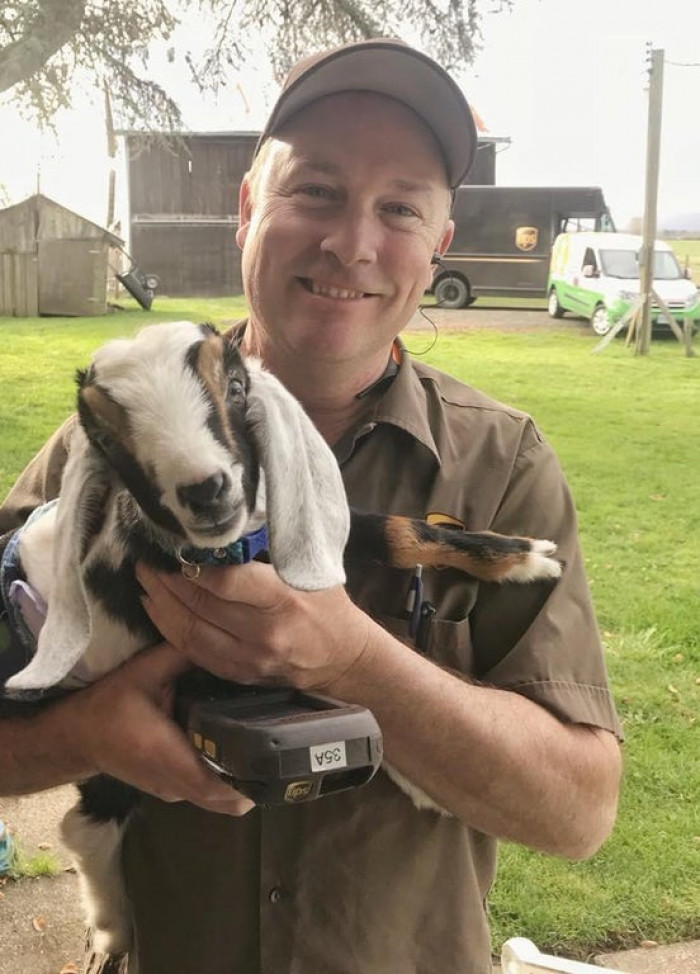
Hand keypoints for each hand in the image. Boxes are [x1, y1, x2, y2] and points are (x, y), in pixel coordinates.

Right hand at [64, 641, 254, 815]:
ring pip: (220, 802)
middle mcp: (173, 783)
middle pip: (228, 801)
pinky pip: (207, 794)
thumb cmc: (109, 703)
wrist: (77, 734)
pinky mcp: (171, 790)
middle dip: (256, 780)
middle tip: (277, 745)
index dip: (249, 778)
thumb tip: (222, 643)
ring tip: (262, 746)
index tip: (273, 754)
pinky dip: (226, 781)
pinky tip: (236, 750)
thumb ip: (182, 656)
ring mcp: (172, 792)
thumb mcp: (144, 670)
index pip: (218, 784)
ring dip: (242, 782)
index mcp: (166, 755)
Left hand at [135, 561, 372, 690]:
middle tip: (147, 559)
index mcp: (282, 600)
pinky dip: (170, 630)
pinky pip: (194, 653)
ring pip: (190, 632)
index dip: (193, 566)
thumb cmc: (326, 604)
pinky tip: (157, 611)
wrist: (344, 657)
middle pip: (201, 606)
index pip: (226, 582)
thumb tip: (221, 532)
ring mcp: (249, 659)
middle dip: (167, 581)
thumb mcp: (307, 570)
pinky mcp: (240, 675)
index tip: (173, 549)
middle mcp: (264, 633)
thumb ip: (266, 554)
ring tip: (145, 582)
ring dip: (161, 606)